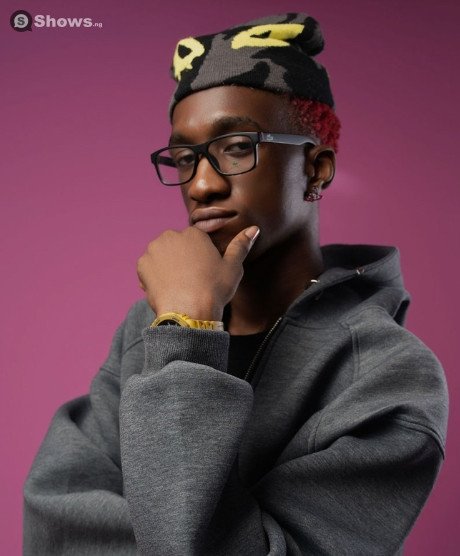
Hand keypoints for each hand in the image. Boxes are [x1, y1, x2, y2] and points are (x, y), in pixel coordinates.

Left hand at [137, 226, 259, 320]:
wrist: (189, 313)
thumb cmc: (214, 290)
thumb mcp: (233, 267)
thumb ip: (241, 245)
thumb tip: (254, 229)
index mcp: (193, 234)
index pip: (195, 241)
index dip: (200, 258)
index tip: (203, 273)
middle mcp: (171, 236)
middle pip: (177, 246)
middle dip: (181, 259)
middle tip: (191, 280)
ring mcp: (154, 250)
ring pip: (162, 255)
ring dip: (167, 266)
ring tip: (179, 285)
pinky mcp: (142, 265)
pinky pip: (148, 268)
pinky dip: (155, 276)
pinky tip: (167, 288)